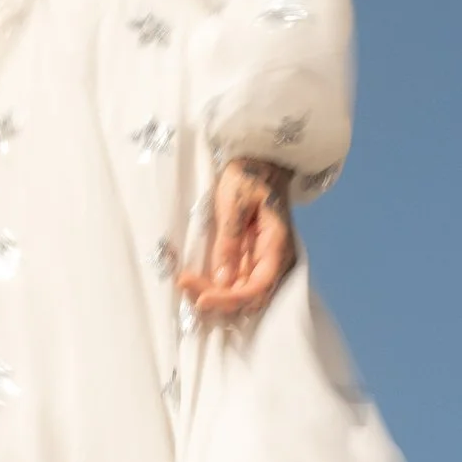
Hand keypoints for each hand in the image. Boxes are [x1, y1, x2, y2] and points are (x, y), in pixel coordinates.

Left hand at [176, 158, 296, 321]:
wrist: (260, 161)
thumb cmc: (249, 175)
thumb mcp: (235, 201)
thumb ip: (229, 240)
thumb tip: (222, 281)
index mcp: (276, 246)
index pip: (258, 288)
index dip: (231, 300)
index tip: (202, 299)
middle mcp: (274, 261)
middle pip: (249, 297)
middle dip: (218, 299)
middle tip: (185, 284)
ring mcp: (262, 262)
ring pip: (241, 293)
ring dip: (214, 295)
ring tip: (185, 283)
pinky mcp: (249, 259)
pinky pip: (235, 282)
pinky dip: (216, 286)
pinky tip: (194, 280)